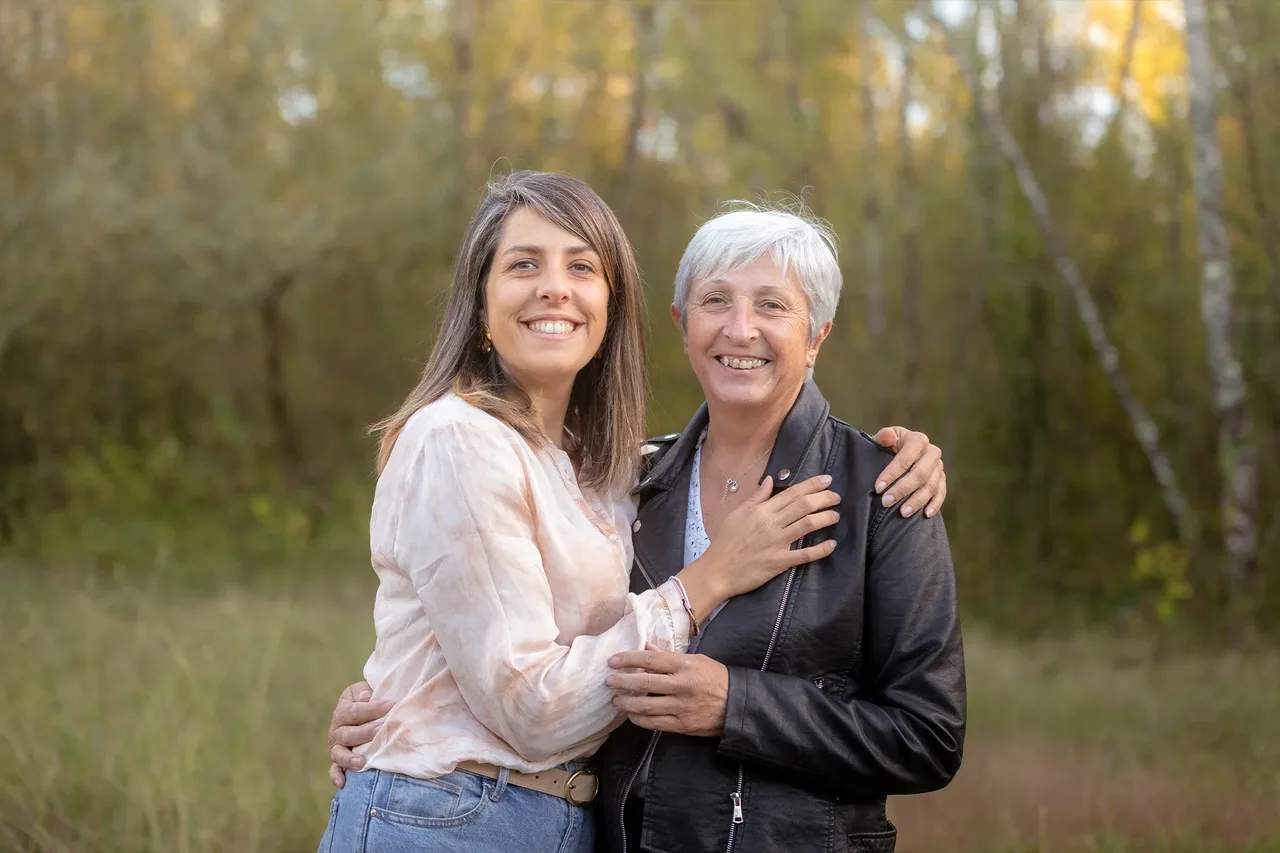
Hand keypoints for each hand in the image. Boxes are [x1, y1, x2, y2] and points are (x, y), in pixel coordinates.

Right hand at [327, 681, 393, 787]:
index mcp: (343, 710)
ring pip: (339, 753)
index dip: (372, 708)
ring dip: (349, 758)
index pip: (354, 710)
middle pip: (348, 733)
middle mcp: (337, 729)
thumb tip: (366, 696)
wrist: (367, 712)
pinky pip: (334, 770)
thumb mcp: (368, 690)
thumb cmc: (371, 699)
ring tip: (362, 762)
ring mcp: (337, 746)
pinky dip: (336, 776)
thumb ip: (367, 692)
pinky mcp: (339, 761)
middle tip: (380, 730)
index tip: (391, 705)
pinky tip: (342, 783)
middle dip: (365, 732)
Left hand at [607, 645, 728, 736]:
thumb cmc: (717, 678)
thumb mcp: (697, 660)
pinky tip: (632, 715)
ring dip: (626, 702)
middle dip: (622, 681)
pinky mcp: (682, 724)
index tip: (613, 661)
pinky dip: (639, 719)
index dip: (629, 659)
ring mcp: (681, 706)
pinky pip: (654, 723)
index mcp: (685, 665)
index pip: (650, 659)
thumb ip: (669, 656)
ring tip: (616, 700)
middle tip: (608, 681)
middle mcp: (682, 684)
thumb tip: (646, 647)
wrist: (738, 705)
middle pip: (644, 682)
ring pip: (646, 705)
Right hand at [676, 474, 839, 618]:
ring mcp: (776, 542)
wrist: (717, 570)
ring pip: (807, 525)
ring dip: (825, 518)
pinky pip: (803, 555)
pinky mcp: (779, 562)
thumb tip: (770, 480)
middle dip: (824, 498)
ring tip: (835, 515)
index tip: (827, 480)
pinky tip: (832, 544)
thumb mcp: (737, 513)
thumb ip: (756, 497)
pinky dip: (820, 550)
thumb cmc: (725, 541)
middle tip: (836, 497)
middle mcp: (771, 523)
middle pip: (804, 505)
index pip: (792, 493)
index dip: (812, 485)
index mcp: (761, 510)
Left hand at [873, 427, 946, 517]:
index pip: (906, 458)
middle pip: (920, 474)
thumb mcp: (883, 439)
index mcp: (918, 440)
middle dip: (902, 489)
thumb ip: (884, 437)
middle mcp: (932, 452)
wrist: (899, 451)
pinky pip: (941, 493)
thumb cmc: (888, 446)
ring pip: (931, 486)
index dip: (892, 473)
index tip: (878, 488)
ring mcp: (939, 467)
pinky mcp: (942, 479)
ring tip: (903, 513)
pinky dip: (935, 504)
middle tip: (886, 502)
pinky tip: (926, 514)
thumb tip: (888, 436)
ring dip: (917, 500)